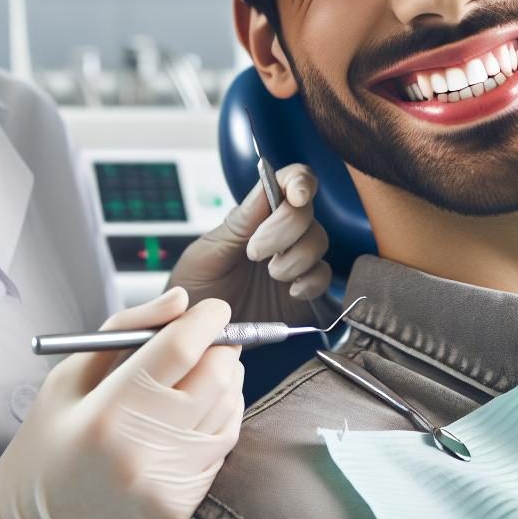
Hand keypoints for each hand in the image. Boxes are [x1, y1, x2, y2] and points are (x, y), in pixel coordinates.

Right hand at [0, 289, 243, 518]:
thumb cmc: (47, 443)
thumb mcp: (69, 376)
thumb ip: (126, 329)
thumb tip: (180, 301)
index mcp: (108, 410)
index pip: (181, 350)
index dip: (207, 320)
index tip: (215, 308)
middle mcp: (143, 449)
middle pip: (215, 377)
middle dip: (222, 347)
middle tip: (211, 338)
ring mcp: (166, 483)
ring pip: (228, 411)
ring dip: (227, 381)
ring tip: (204, 370)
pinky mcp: (181, 506)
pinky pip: (221, 447)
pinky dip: (220, 418)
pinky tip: (198, 409)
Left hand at [169, 164, 331, 324]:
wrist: (196, 336)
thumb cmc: (194, 291)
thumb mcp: (205, 254)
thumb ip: (238, 223)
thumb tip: (265, 188)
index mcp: (254, 217)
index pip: (289, 183)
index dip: (299, 182)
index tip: (295, 197)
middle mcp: (278, 235)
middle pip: (305, 213)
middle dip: (284, 229)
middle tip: (255, 253)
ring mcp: (293, 263)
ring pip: (318, 242)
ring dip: (296, 257)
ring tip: (271, 275)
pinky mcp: (303, 294)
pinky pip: (323, 277)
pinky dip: (311, 282)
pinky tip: (291, 291)